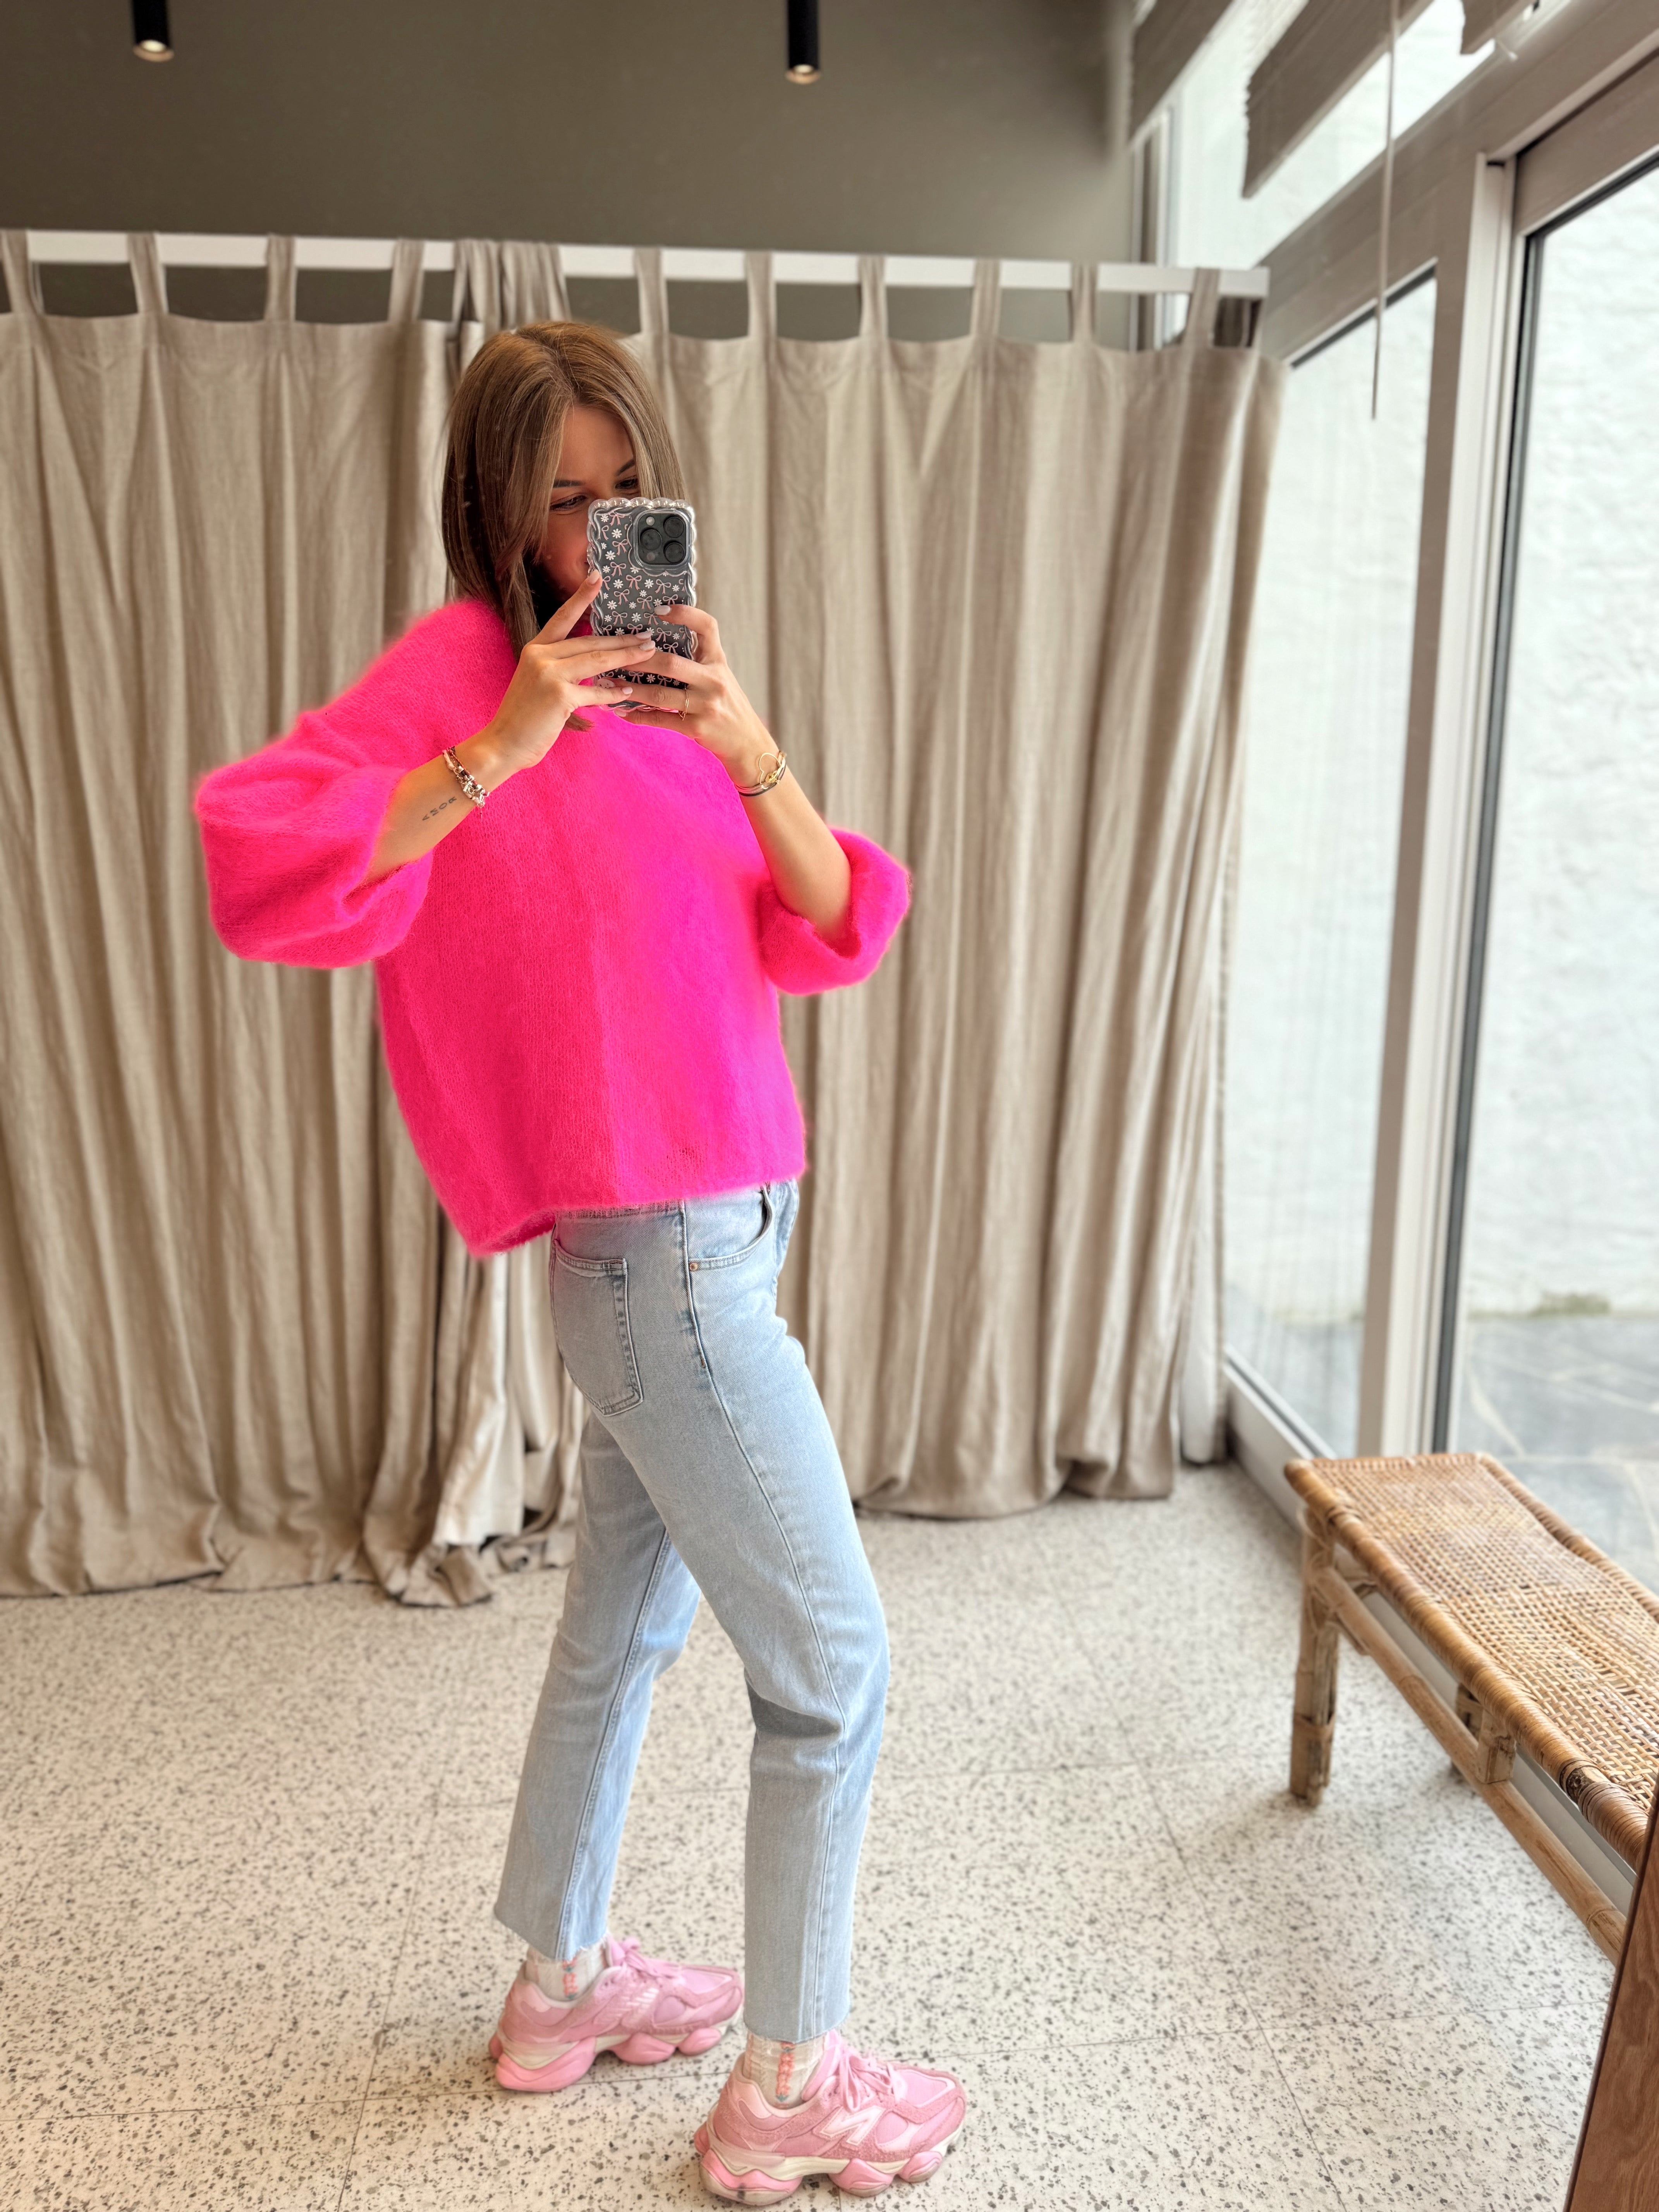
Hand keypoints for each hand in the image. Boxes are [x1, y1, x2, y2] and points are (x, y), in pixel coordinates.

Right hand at [473, 571, 655, 780]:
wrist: (503, 743)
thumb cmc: (524, 716)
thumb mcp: (538, 682)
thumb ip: (561, 668)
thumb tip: (597, 663)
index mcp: (535, 648)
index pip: (562, 617)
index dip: (581, 597)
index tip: (598, 577)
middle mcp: (540, 656)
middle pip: (589, 641)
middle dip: (621, 639)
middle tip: (647, 636)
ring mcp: (549, 674)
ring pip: (597, 661)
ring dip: (625, 657)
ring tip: (648, 654)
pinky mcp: (559, 696)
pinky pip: (595, 692)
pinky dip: (613, 693)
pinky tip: (628, 692)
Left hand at [621, 605, 778, 785]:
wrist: (747, 742)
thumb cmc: (726, 704)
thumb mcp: (719, 676)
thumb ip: (698, 659)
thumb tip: (658, 642)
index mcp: (718, 661)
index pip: (707, 627)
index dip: (684, 614)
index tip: (659, 610)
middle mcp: (713, 680)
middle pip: (670, 663)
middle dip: (639, 660)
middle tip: (615, 656)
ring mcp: (706, 705)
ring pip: (660, 694)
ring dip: (630, 690)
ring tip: (608, 683)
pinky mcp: (697, 728)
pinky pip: (661, 720)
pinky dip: (639, 716)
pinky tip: (621, 712)